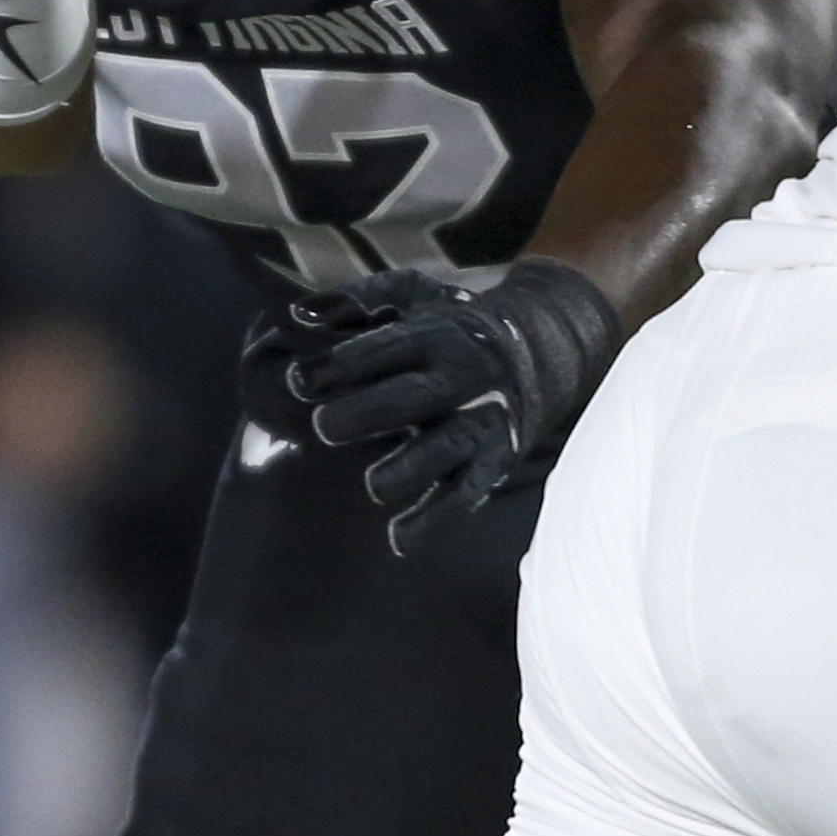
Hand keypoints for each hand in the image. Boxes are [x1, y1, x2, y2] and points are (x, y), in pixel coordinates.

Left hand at [257, 260, 623, 554]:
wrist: (539, 352)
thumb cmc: (449, 325)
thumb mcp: (409, 294)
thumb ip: (353, 300)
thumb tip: (299, 315)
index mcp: (438, 333)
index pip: (387, 348)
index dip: (341, 364)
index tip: (297, 381)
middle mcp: (464, 376)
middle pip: (418, 395)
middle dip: (372, 411)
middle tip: (323, 427)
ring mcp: (482, 420)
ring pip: (448, 447)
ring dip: (412, 469)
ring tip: (374, 486)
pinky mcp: (494, 461)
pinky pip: (465, 493)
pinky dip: (435, 520)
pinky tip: (398, 541)